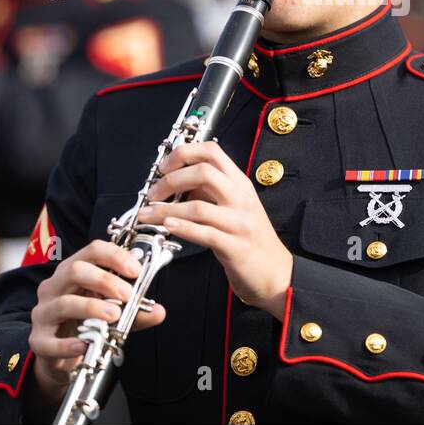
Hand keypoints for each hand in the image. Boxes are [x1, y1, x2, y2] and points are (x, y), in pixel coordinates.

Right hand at [28, 240, 164, 399]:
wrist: (61, 354)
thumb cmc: (86, 322)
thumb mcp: (114, 313)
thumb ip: (136, 311)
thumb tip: (159, 311)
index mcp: (74, 271)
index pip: (92, 251)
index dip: (115, 256)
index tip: (136, 270)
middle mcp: (55, 287)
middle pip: (75, 270)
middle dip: (104, 280)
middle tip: (127, 294)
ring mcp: (44, 312)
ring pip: (63, 303)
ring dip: (91, 308)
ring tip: (114, 316)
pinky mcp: (38, 340)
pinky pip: (49, 341)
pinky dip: (68, 344)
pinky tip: (85, 344)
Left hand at [139, 141, 293, 319]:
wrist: (276, 273)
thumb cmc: (251, 240)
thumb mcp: (234, 208)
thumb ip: (210, 193)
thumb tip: (177, 182)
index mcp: (240, 184)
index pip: (212, 152)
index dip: (183, 153)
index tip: (164, 166)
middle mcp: (241, 199)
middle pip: (204, 172)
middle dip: (171, 180)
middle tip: (152, 193)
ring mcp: (240, 223)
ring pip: (198, 206)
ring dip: (166, 209)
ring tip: (147, 214)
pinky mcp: (236, 247)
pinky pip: (205, 233)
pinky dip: (182, 228)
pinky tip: (167, 226)